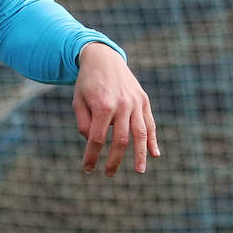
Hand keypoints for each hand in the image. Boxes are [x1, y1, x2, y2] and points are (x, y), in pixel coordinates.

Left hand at [73, 42, 159, 175]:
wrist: (103, 58)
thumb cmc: (87, 82)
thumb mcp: (77, 101)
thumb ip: (83, 122)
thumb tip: (92, 142)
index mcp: (102, 106)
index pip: (97, 138)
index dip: (92, 156)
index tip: (87, 169)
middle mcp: (122, 105)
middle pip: (121, 140)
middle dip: (114, 160)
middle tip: (108, 174)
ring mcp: (135, 103)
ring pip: (140, 134)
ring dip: (140, 155)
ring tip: (139, 171)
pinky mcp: (144, 101)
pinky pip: (150, 123)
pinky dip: (153, 140)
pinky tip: (154, 154)